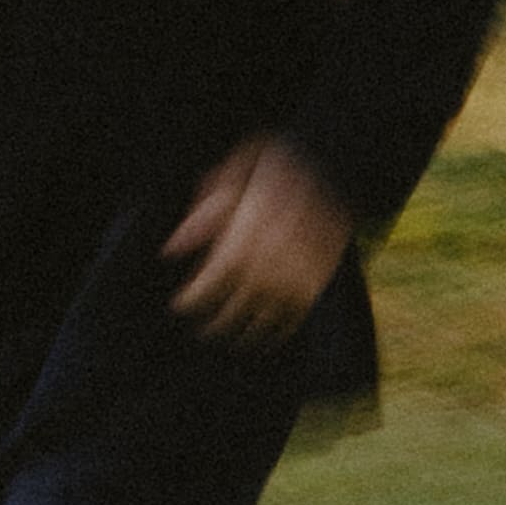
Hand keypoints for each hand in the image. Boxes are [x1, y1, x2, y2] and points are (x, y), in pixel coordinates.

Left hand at [165, 137, 351, 345]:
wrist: (335, 169)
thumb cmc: (279, 165)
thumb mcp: (232, 177)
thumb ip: (201, 216)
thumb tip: (171, 250)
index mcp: (236, 248)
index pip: (202, 295)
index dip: (188, 304)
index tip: (180, 305)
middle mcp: (261, 274)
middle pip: (226, 317)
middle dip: (210, 325)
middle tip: (202, 327)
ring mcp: (290, 285)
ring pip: (257, 328)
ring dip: (240, 336)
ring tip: (230, 337)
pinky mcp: (313, 289)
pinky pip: (289, 324)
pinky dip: (273, 336)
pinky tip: (263, 338)